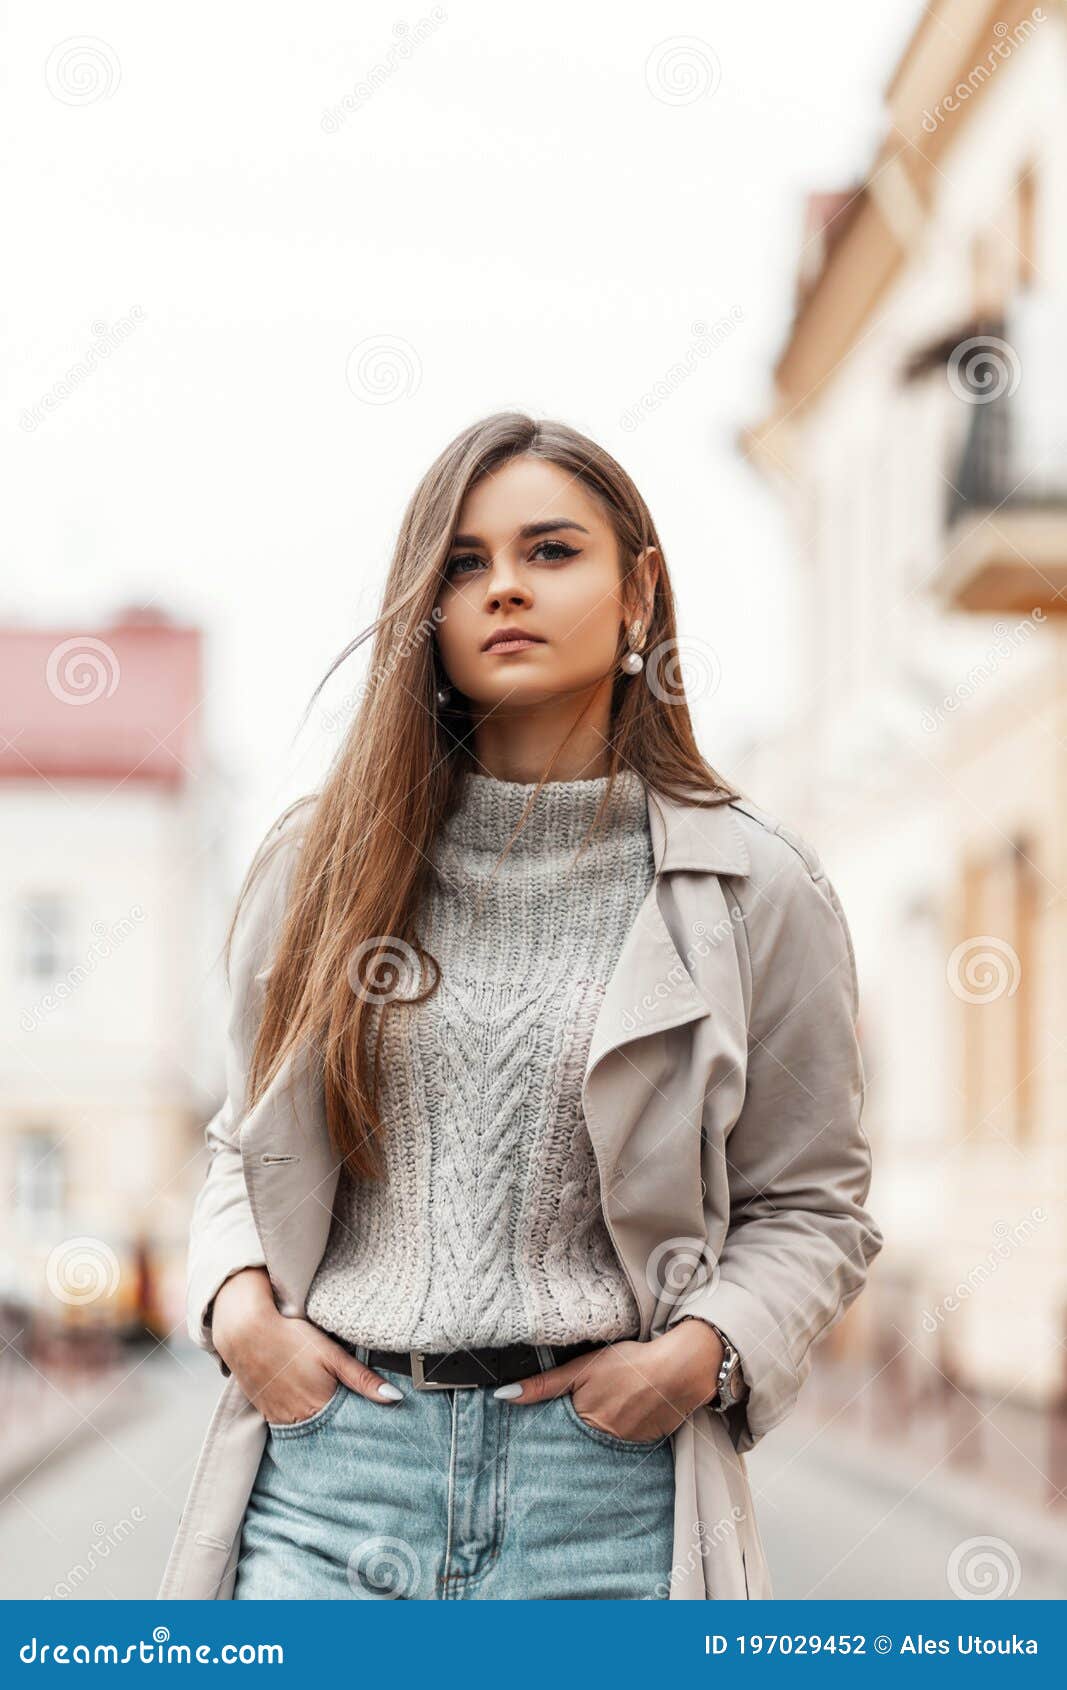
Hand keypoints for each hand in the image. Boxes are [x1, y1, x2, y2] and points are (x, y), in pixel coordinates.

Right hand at [210, 1267, 403, 1419]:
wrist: (245, 1331)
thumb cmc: (291, 1337)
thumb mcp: (332, 1354)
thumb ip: (363, 1379)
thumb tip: (395, 1398)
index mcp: (319, 1407)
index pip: (346, 1428)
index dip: (358, 1425)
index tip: (370, 1427)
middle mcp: (298, 1419)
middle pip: (326, 1431)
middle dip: (339, 1427)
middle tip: (350, 1417)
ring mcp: (279, 1418)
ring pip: (307, 1429)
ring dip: (318, 1423)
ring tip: (325, 1406)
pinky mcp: (265, 1412)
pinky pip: (287, 1423)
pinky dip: (299, 1417)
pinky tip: (304, 1402)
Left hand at [494, 1322, 724, 1440]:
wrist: (680, 1369)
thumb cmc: (630, 1362)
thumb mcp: (582, 1367)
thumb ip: (544, 1385)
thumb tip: (503, 1396)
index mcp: (584, 1421)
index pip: (554, 1434)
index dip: (546, 1430)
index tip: (535, 1432)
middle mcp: (602, 1441)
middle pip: (575, 1443)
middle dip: (567, 1438)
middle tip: (576, 1416)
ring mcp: (625, 1446)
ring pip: (598, 1446)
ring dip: (593, 1436)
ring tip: (602, 1414)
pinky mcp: (644, 1446)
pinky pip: (621, 1446)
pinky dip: (616, 1435)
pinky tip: (622, 1417)